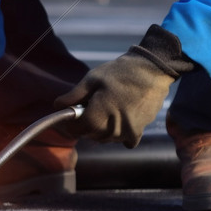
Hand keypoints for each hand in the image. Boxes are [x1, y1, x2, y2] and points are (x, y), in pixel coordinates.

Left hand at [54, 25, 193, 147]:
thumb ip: (74, 96)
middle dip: (86, 124)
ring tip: (107, 109)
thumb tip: (56, 106)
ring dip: (101, 129)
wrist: (153, 70)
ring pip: (105, 139)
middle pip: (90, 135)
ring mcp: (126, 133)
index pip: (76, 131)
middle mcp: (110, 130)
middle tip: (91, 106)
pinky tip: (120, 119)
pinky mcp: (138, 131)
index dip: (70, 123)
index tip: (72, 114)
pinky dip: (119, 133)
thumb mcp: (92, 79)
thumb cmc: (119, 72)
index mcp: (96, 118)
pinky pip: (123, 140)